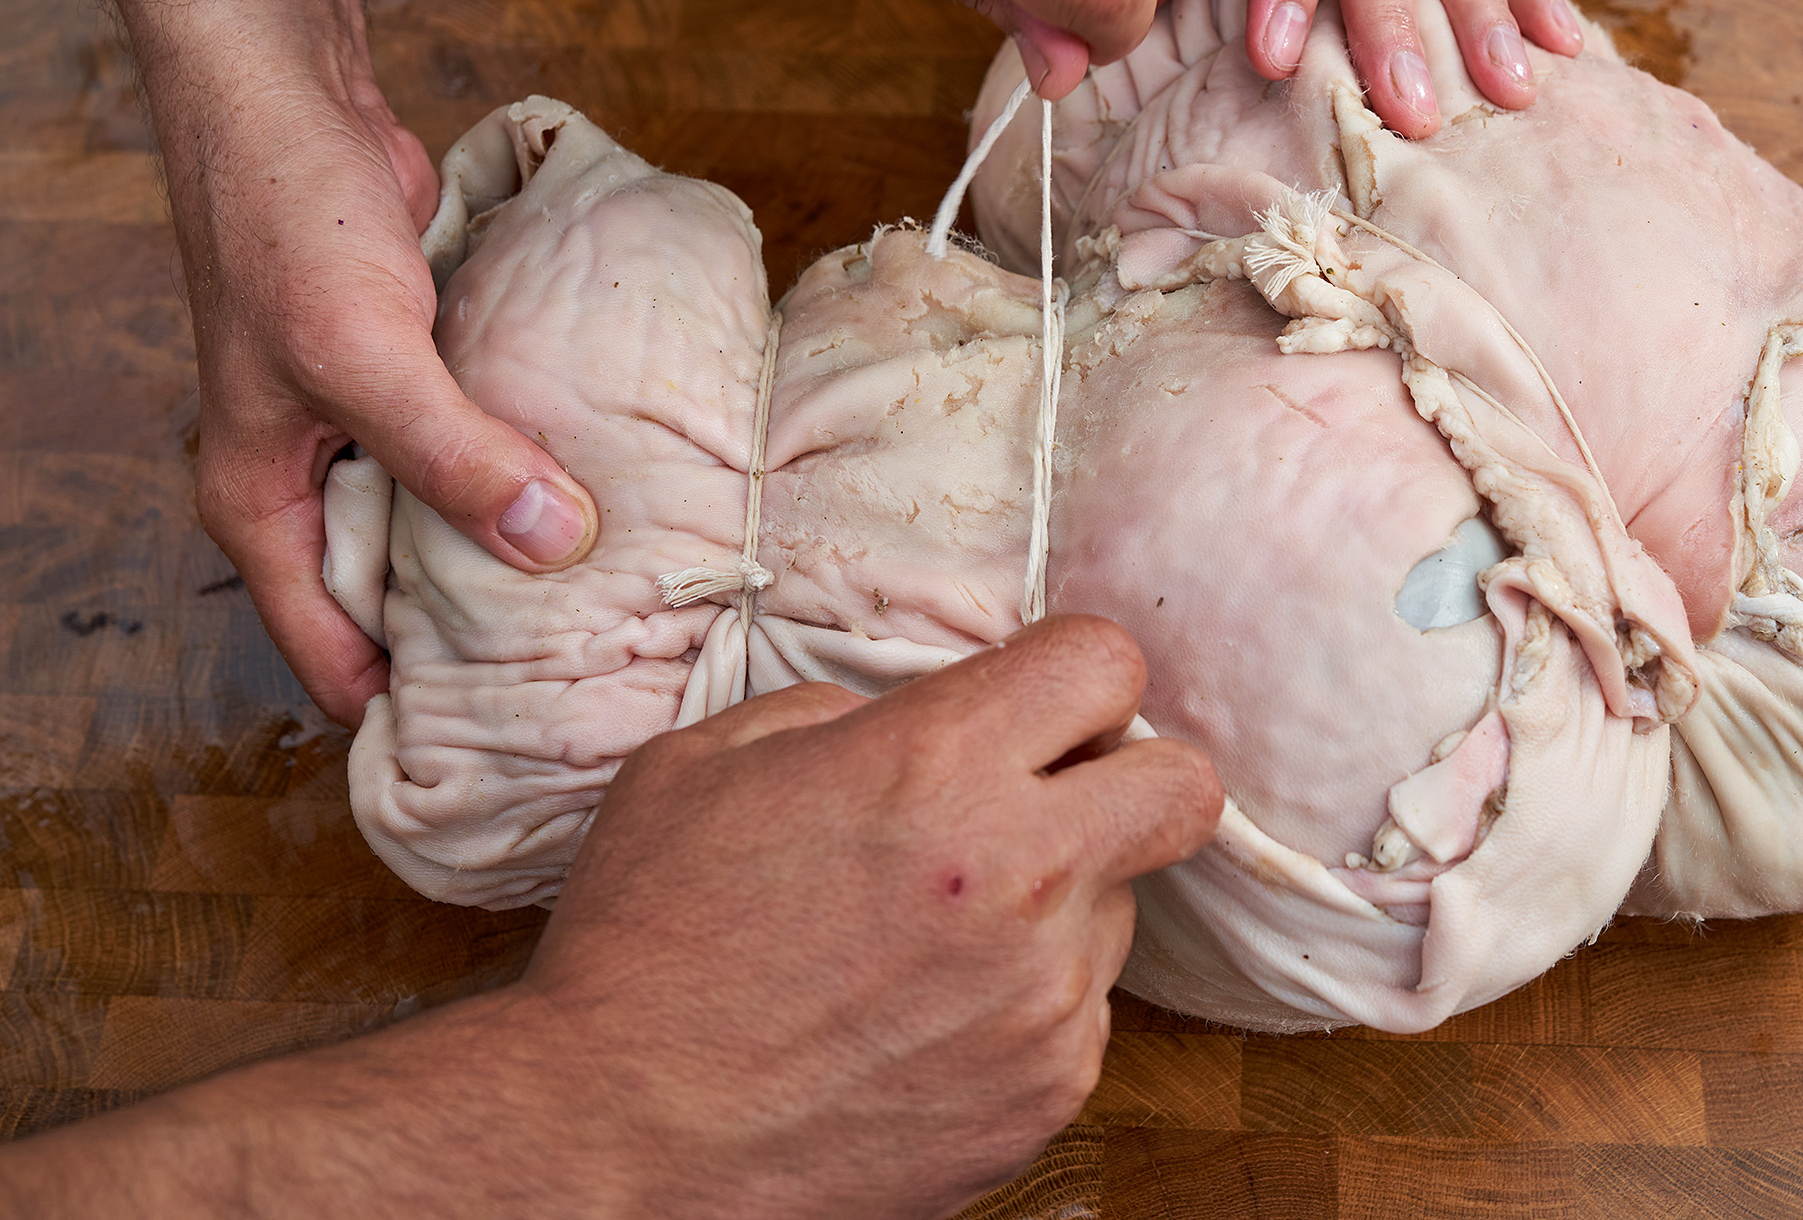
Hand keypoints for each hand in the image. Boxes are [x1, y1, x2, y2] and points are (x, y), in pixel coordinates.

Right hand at [174, 84, 600, 726]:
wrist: (288, 97)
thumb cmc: (290, 227)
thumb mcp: (366, 356)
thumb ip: (455, 455)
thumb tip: (555, 546)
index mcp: (260, 506)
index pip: (331, 659)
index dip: (408, 716)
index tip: (507, 757)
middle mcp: (312, 481)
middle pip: (396, 601)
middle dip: (479, 641)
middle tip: (588, 690)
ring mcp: (371, 426)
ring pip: (448, 522)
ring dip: (516, 550)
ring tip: (620, 607)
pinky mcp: (423, 371)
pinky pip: (481, 447)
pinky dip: (530, 468)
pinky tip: (612, 493)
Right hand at [520, 617, 1223, 1215]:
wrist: (617, 1140)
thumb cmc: (644, 947)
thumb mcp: (707, 764)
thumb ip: (843, 714)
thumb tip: (921, 716)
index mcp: (938, 766)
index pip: (1107, 662)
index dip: (1075, 673)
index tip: (1038, 703)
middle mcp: (1020, 875)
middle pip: (1185, 786)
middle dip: (1134, 777)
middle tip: (1054, 799)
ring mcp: (1048, 997)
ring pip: (1122, 907)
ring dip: (1056, 903)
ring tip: (930, 937)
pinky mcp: (1049, 1091)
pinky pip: (1081, 1013)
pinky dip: (1024, 1004)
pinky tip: (922, 1015)